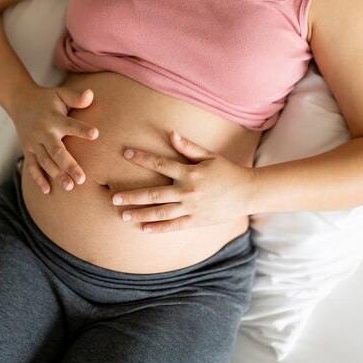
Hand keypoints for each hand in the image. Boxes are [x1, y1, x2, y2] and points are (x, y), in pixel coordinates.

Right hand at [10, 85, 98, 192]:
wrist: (20, 102)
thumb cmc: (47, 99)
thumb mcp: (61, 94)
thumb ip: (76, 97)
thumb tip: (91, 95)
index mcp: (54, 119)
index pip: (70, 124)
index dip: (82, 129)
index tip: (95, 133)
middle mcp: (44, 133)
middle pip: (56, 151)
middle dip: (69, 166)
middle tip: (82, 179)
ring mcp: (34, 144)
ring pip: (45, 162)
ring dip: (56, 175)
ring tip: (69, 187)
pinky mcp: (28, 151)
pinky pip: (32, 167)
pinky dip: (38, 179)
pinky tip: (48, 191)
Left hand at [111, 131, 251, 232]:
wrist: (248, 192)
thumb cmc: (227, 171)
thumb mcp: (209, 156)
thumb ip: (188, 147)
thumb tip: (171, 134)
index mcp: (189, 172)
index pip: (160, 163)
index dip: (142, 158)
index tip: (126, 153)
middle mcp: (187, 191)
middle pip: (154, 194)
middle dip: (132, 196)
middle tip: (114, 197)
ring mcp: (191, 208)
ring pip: (160, 212)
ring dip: (140, 214)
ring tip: (123, 215)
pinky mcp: (196, 221)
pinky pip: (174, 226)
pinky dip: (158, 228)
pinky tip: (143, 228)